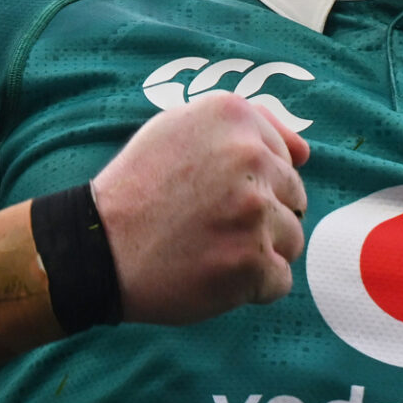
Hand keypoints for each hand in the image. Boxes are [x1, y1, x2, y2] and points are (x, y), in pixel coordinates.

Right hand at [91, 91, 310, 324]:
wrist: (97, 247)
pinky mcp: (253, 262)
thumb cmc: (140, 189)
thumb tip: (305, 152)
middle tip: (209, 223)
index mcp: (233, 116)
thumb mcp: (180, 128)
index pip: (285, 156)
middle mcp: (249, 156)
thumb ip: (246, 127)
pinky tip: (213, 274)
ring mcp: (253, 212)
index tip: (212, 192)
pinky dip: (252, 287)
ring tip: (210, 248)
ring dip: (258, 251)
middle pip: (293, 197)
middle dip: (260, 216)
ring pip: (291, 239)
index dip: (250, 182)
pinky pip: (280, 280)